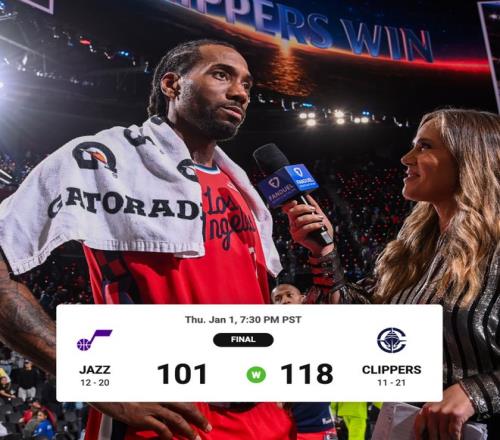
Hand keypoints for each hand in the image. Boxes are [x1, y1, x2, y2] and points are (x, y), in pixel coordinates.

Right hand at [90, 402, 210, 439]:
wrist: (112, 394)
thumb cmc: (131, 394)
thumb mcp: (150, 395)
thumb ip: (162, 401)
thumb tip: (174, 412)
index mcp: (164, 391)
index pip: (186, 400)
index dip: (197, 411)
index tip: (204, 419)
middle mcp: (161, 397)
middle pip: (186, 408)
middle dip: (198, 419)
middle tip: (207, 428)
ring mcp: (153, 407)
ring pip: (177, 419)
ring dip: (188, 430)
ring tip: (195, 438)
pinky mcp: (143, 417)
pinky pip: (161, 428)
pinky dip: (168, 435)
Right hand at [282, 195, 333, 256]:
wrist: (325, 244)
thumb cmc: (322, 230)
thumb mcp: (319, 215)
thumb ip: (314, 206)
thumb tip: (308, 195)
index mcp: (296, 217)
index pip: (287, 209)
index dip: (288, 204)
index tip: (295, 201)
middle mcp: (293, 223)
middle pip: (292, 212)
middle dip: (303, 208)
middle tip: (313, 209)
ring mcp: (294, 231)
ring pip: (299, 220)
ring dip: (312, 217)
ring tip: (321, 218)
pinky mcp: (297, 237)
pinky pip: (304, 228)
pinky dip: (314, 225)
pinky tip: (320, 225)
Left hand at [414, 383, 474, 439]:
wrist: (464, 392)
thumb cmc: (449, 400)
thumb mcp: (434, 406)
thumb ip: (429, 418)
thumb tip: (426, 434)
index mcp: (426, 409)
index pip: (418, 427)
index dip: (420, 437)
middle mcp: (433, 411)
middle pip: (432, 434)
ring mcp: (444, 413)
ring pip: (443, 435)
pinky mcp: (455, 416)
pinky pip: (454, 433)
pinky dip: (455, 439)